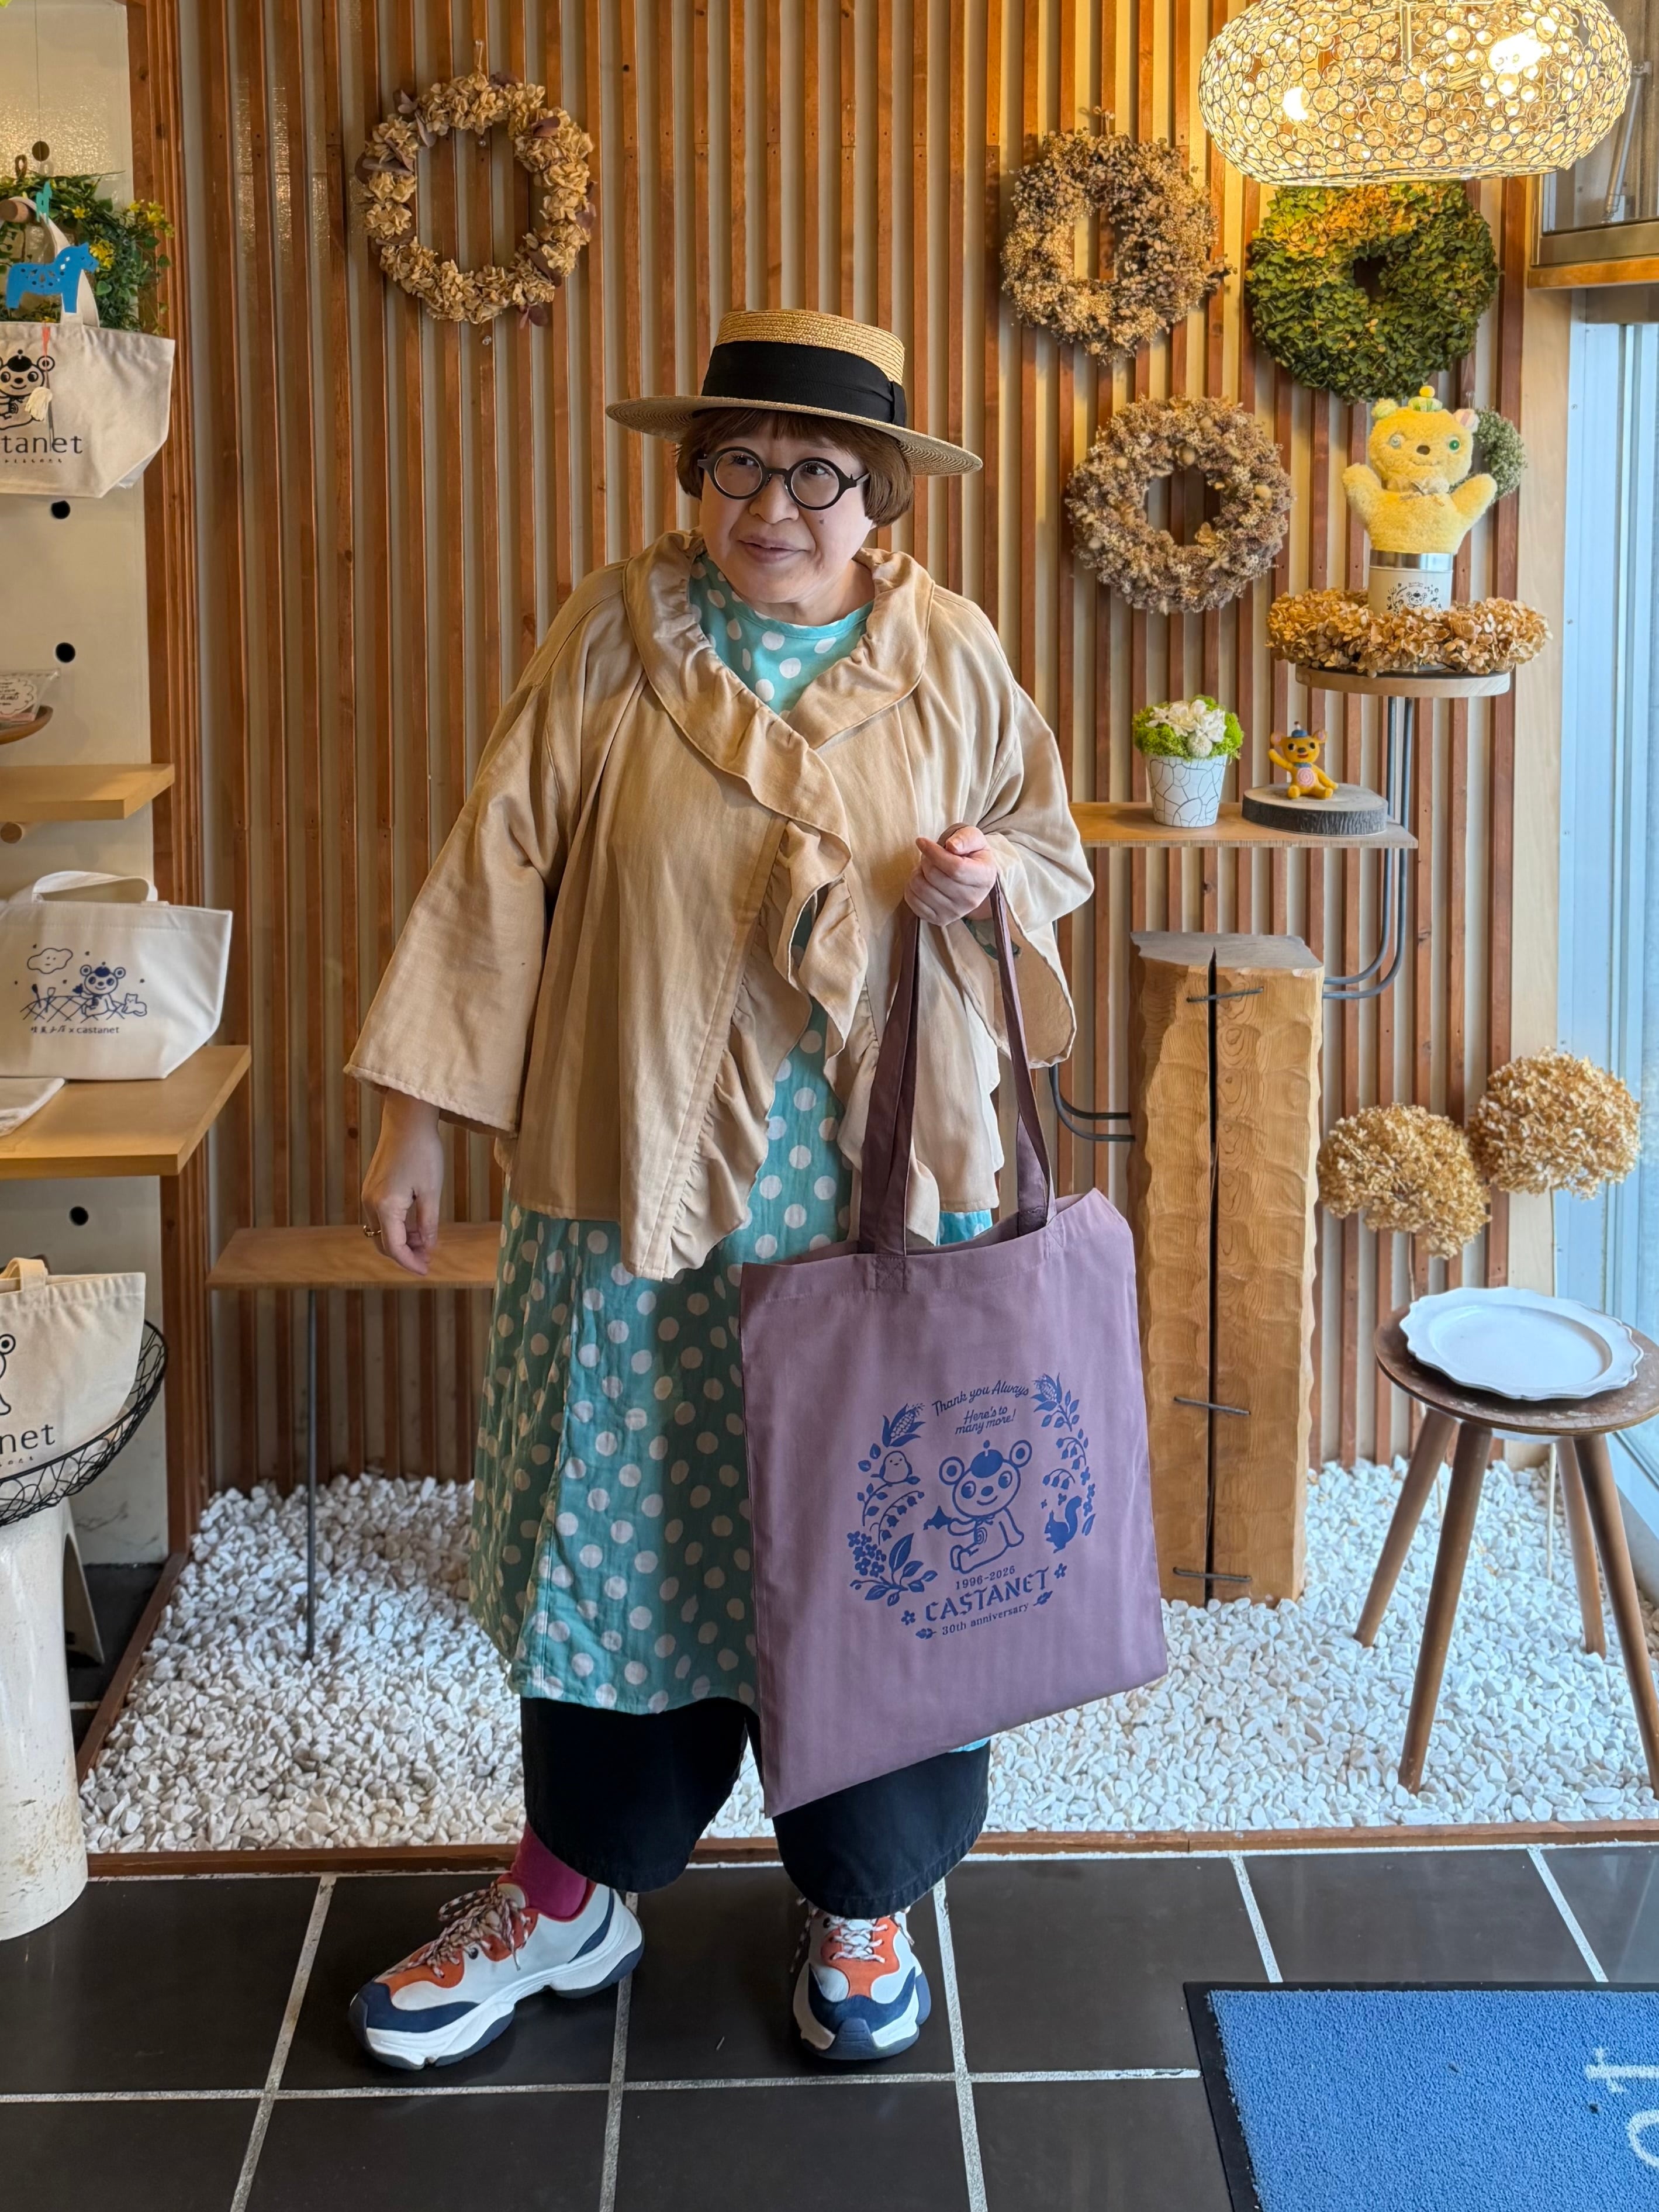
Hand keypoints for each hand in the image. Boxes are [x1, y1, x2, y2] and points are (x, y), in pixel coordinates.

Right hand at [360, 1092, 444, 1275]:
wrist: (406, 1120)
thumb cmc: (423, 1152)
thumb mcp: (432, 1191)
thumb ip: (428, 1223)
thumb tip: (428, 1246)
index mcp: (385, 1206)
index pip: (394, 1247)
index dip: (410, 1262)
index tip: (426, 1270)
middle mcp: (370, 1203)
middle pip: (383, 1243)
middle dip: (405, 1254)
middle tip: (428, 1258)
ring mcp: (368, 1195)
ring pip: (382, 1230)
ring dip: (402, 1240)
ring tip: (426, 1240)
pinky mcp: (372, 1187)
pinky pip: (381, 1216)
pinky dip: (397, 1226)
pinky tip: (416, 1224)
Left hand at [905, 823, 997, 925]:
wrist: (971, 878)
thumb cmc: (970, 854)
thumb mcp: (974, 838)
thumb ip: (965, 838)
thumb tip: (952, 846)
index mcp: (984, 877)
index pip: (954, 867)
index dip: (933, 852)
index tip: (921, 841)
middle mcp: (972, 899)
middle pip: (935, 877)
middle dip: (926, 860)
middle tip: (929, 856)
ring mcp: (955, 912)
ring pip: (921, 888)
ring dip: (917, 873)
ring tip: (926, 869)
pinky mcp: (940, 920)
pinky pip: (913, 902)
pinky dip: (911, 887)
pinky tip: (922, 881)